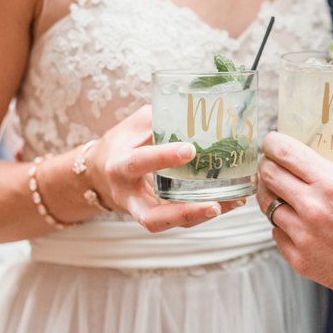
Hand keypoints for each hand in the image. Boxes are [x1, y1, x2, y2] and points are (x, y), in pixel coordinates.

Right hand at [87, 105, 243, 231]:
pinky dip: (204, 212)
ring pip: (169, 224)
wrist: (99, 171)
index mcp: (119, 165)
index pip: (138, 163)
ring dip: (201, 216)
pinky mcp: (154, 215)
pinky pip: (178, 220)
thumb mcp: (137, 124)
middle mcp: (128, 195)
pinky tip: (231, 202)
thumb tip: (200, 109)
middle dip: (184, 213)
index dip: (163, 157)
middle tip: (215, 205)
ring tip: (233, 202)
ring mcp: (140, 210)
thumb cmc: (124, 141)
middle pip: (151, 217)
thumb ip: (162, 119)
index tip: (190, 150)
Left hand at [257, 130, 332, 296]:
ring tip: (280, 189)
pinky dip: (282, 224)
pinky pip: (277, 234)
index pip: (284, 153)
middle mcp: (312, 208)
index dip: (273, 142)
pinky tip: (293, 218)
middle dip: (268, 164)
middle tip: (273, 162)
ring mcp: (304, 237)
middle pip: (268, 176)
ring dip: (271, 193)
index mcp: (331, 183)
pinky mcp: (302, 261)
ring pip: (267, 206)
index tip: (273, 141)